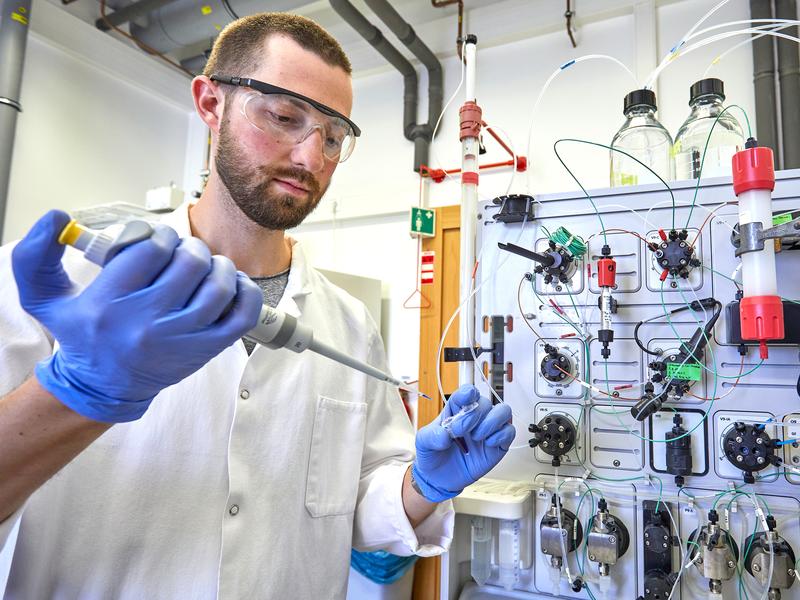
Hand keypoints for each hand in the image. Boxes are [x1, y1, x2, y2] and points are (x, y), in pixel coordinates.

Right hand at [12, 210, 262, 422]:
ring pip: (218, 286)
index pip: (150, 249)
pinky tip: (233, 283)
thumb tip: (56, 217)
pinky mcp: (205, 351)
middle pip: (189, 263)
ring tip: (207, 265)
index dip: (159, 235)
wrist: (103, 387)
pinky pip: (241, 316)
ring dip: (219, 266)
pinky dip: (245, 293)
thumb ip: (35, 257)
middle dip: (190, 248)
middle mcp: (146, 323)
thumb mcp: (44, 299)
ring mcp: (181, 339)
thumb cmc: (82, 336)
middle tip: (183, 253)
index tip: (158, 240)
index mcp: (108, 304)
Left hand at [411, 384, 514, 502]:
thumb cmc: (432, 455)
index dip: (469, 393)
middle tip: (459, 431)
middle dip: (474, 415)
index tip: (466, 398)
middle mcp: (474, 418)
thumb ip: (431, 436)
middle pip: (485, 402)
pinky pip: (509, 432)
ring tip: (477, 436)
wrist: (438, 478)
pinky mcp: (498, 445)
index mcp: (457, 410)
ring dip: (492, 421)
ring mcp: (487, 431)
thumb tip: (444, 436)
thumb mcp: (422, 443)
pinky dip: (501, 435)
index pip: (468, 393)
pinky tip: (488, 444)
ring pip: (504, 411)